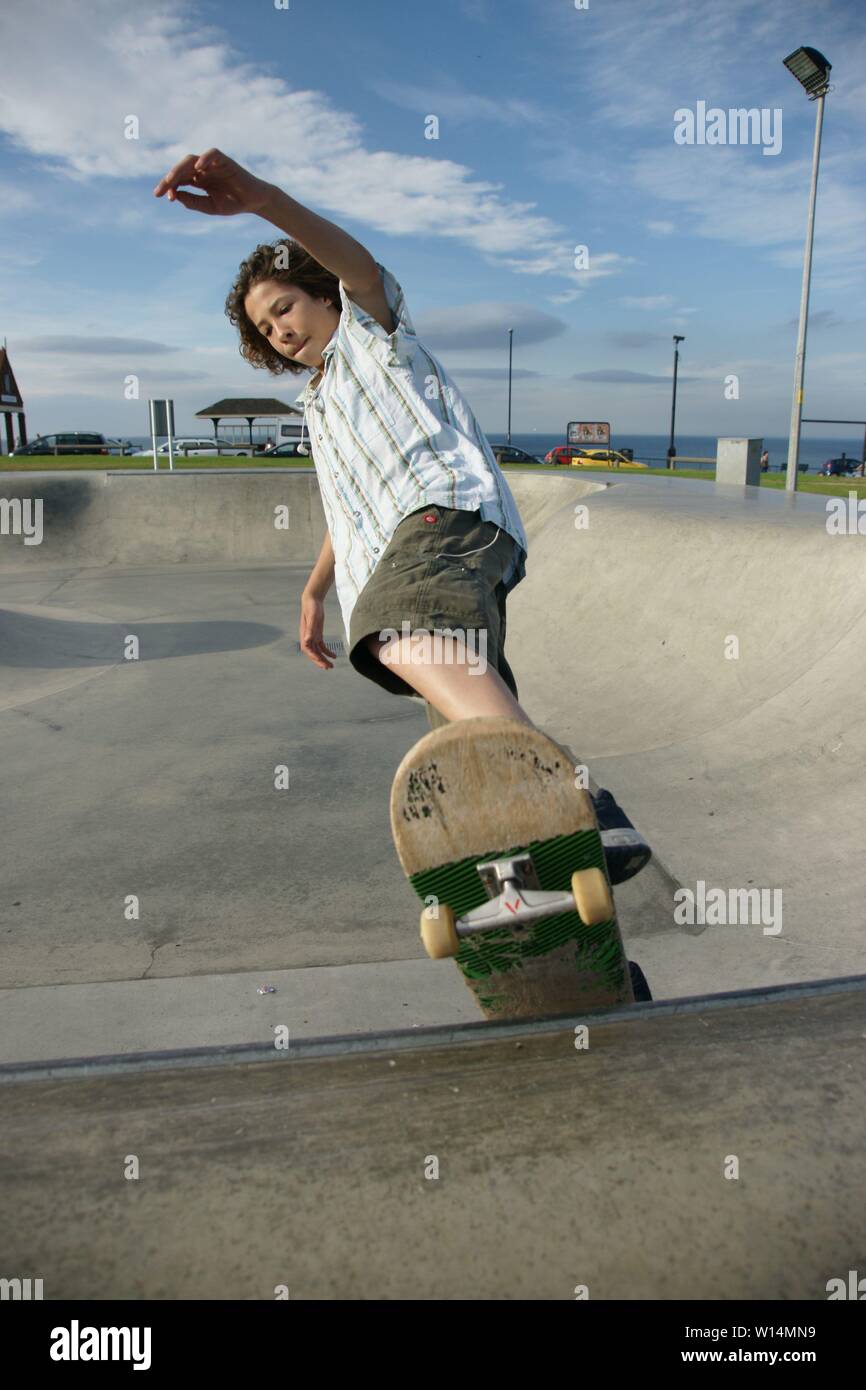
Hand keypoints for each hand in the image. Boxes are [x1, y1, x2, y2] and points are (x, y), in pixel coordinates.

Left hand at [153, 148, 272, 216]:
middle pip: (181, 169)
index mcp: (198, 180)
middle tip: (160, 190)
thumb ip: (193, 202)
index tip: (163, 197)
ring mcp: (212, 164)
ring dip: (180, 168)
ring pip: (192, 160)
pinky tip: (197, 169)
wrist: (253, 202)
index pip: (179, 180)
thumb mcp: (210, 207)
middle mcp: (203, 170)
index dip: (170, 186)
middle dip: (169, 179)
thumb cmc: (233, 203)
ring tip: (171, 179)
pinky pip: (212, 154)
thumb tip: (175, 195)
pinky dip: (204, 158)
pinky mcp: (225, 161)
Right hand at [299, 593, 337, 669]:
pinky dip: (327, 652)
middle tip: (328, 668)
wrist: (312, 600)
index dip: (314, 657)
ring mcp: (312, 637)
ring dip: (323, 659)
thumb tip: (306, 640)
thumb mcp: (312, 618)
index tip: (321, 661)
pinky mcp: (317, 635)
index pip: (308, 650)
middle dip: (320, 661)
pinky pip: (322, 647)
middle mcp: (307, 638)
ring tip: (331, 666)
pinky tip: (334, 656)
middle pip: (313, 653)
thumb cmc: (311, 608)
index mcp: (304, 635)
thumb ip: (310, 629)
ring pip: (318, 652)